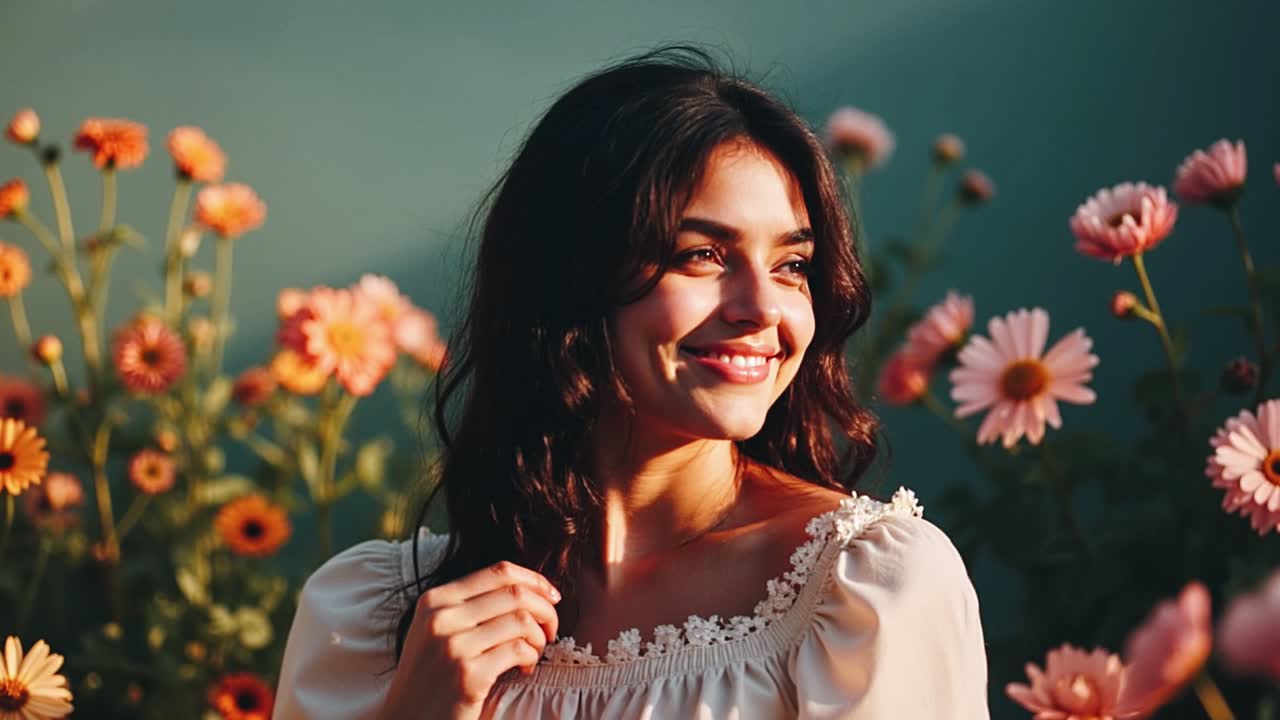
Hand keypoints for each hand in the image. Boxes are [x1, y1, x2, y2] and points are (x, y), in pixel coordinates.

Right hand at [377, 560, 561, 719]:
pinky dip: (531, 658)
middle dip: (546, 609)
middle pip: (516, 593)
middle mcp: (441, 618)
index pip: (499, 571)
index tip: (552, 596)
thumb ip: (469, 606)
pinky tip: (524, 669)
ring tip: (534, 652)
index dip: (535, 580)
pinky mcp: (467, 676)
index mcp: (435, 600)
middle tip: (551, 629)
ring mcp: (453, 646)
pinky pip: (518, 651)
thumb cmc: (429, 676)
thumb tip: (529, 587)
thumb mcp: (436, 630)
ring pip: (522, 621)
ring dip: (540, 637)